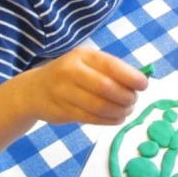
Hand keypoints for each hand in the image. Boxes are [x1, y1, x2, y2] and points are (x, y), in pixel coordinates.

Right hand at [30, 46, 148, 125]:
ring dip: (119, 111)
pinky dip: (109, 120)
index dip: (131, 77)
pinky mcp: (62, 111)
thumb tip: (141, 80)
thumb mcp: (87, 63)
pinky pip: (91, 118)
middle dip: (126, 97)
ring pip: (99, 106)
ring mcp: (64, 92)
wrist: (33, 90)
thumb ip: (111, 70)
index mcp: (83, 56)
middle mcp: (71, 71)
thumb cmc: (70, 75)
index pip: (111, 66)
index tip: (144, 85)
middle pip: (106, 87)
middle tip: (134, 101)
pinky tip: (117, 118)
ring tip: (127, 111)